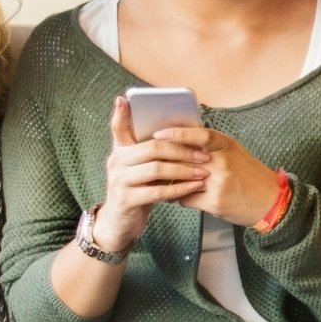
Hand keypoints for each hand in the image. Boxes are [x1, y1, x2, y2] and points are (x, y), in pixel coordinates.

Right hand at [91, 97, 210, 254]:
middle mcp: (116, 162)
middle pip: (151, 147)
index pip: (118, 127)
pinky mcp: (127, 199)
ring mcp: (120, 181)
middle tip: (204, 155)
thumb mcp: (139, 168)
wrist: (120, 222)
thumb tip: (177, 133)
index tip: (126, 98)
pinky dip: (179, 189)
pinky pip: (157, 191)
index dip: (121, 113)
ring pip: (156, 169)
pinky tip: (194, 187)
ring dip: (184, 170)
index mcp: (120, 151)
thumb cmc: (137, 190)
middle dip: (181, 150)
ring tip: (204, 172)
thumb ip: (150, 153)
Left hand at [152, 126, 282, 227]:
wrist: (271, 202)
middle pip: (184, 158)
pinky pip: (187, 198)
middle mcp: (223, 162)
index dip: (177, 133)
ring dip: (171, 182)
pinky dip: (182, 198)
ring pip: (181, 179)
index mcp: (227, 146)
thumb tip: (180, 142)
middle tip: (153, 162)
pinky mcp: (215, 202)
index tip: (158, 134)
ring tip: (164, 182)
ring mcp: (219, 183)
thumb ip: (211, 147)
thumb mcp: (234, 152)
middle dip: (167, 162)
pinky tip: (184, 197)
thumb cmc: (250, 176)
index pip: (199, 135)